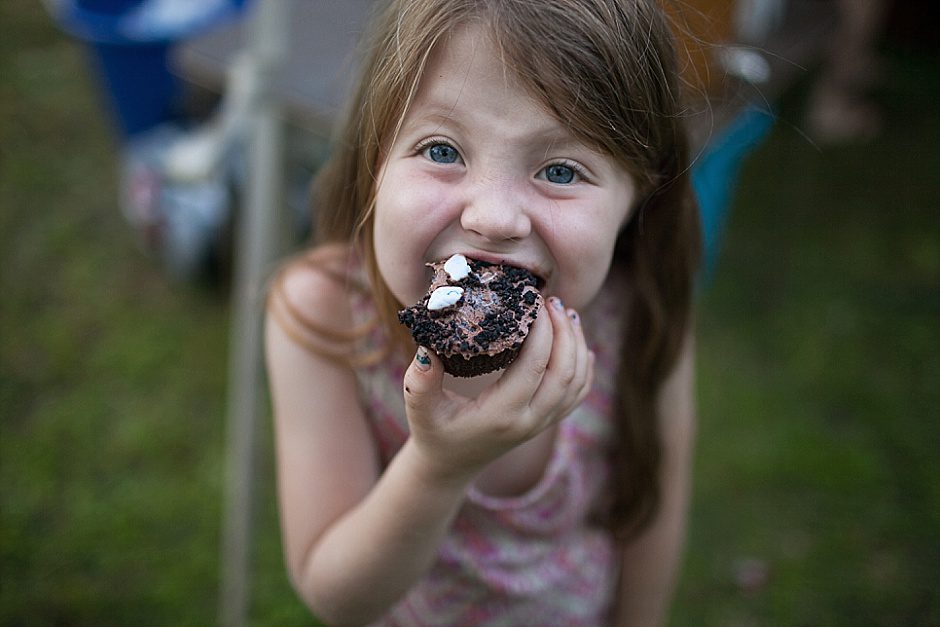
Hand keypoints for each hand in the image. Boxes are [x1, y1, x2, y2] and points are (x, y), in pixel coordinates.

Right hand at [401, 296, 594, 483]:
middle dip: (564, 331)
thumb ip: (419, 381)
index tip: (532, 300)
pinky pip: (578, 394)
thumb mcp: (419, 409)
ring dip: (577, 344)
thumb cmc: (433, 432)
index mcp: (502, 415)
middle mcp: (529, 421)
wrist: (450, 466)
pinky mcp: (546, 421)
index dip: (541, 331)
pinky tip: (581, 344)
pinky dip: (585, 366)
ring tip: (565, 312)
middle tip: (550, 300)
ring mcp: (542, 423)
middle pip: (565, 372)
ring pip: (577, 382)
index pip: (534, 367)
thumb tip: (425, 349)